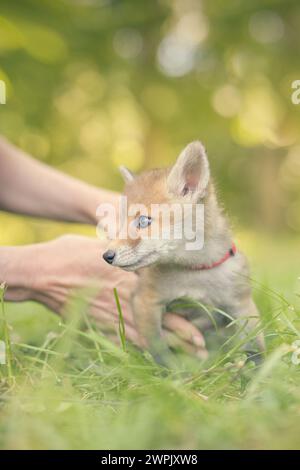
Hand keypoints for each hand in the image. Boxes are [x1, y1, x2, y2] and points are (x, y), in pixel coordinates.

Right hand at [26, 235, 206, 356]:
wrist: (42, 273)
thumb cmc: (71, 253)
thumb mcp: (105, 246)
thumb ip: (128, 251)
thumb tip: (145, 248)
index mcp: (130, 280)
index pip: (165, 305)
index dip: (185, 322)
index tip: (202, 333)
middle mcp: (125, 301)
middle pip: (160, 326)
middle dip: (183, 341)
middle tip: (203, 352)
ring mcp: (111, 316)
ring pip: (145, 339)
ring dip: (167, 351)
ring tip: (186, 361)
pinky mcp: (98, 325)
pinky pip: (123, 342)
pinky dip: (140, 351)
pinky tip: (153, 358)